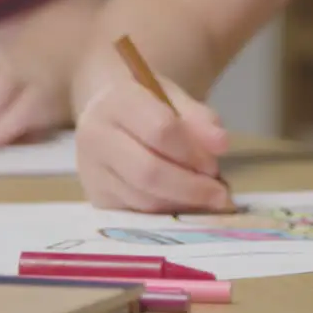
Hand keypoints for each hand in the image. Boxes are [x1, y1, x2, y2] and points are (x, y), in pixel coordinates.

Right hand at [74, 71, 232, 212]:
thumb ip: (200, 119)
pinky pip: (138, 214)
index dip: (193, 151)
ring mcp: (91, 171)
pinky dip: (168, 212)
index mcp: (117, 101)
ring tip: (205, 197)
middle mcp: (95, 136)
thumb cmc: (146, 103)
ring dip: (182, 204)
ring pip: (144, 199)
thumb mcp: (175, 99)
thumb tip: (221, 145)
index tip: (217, 161)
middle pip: (149, 172)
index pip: (160, 130)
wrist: (104, 111)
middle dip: (192, 188)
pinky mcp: (96, 198)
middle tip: (219, 193)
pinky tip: (184, 204)